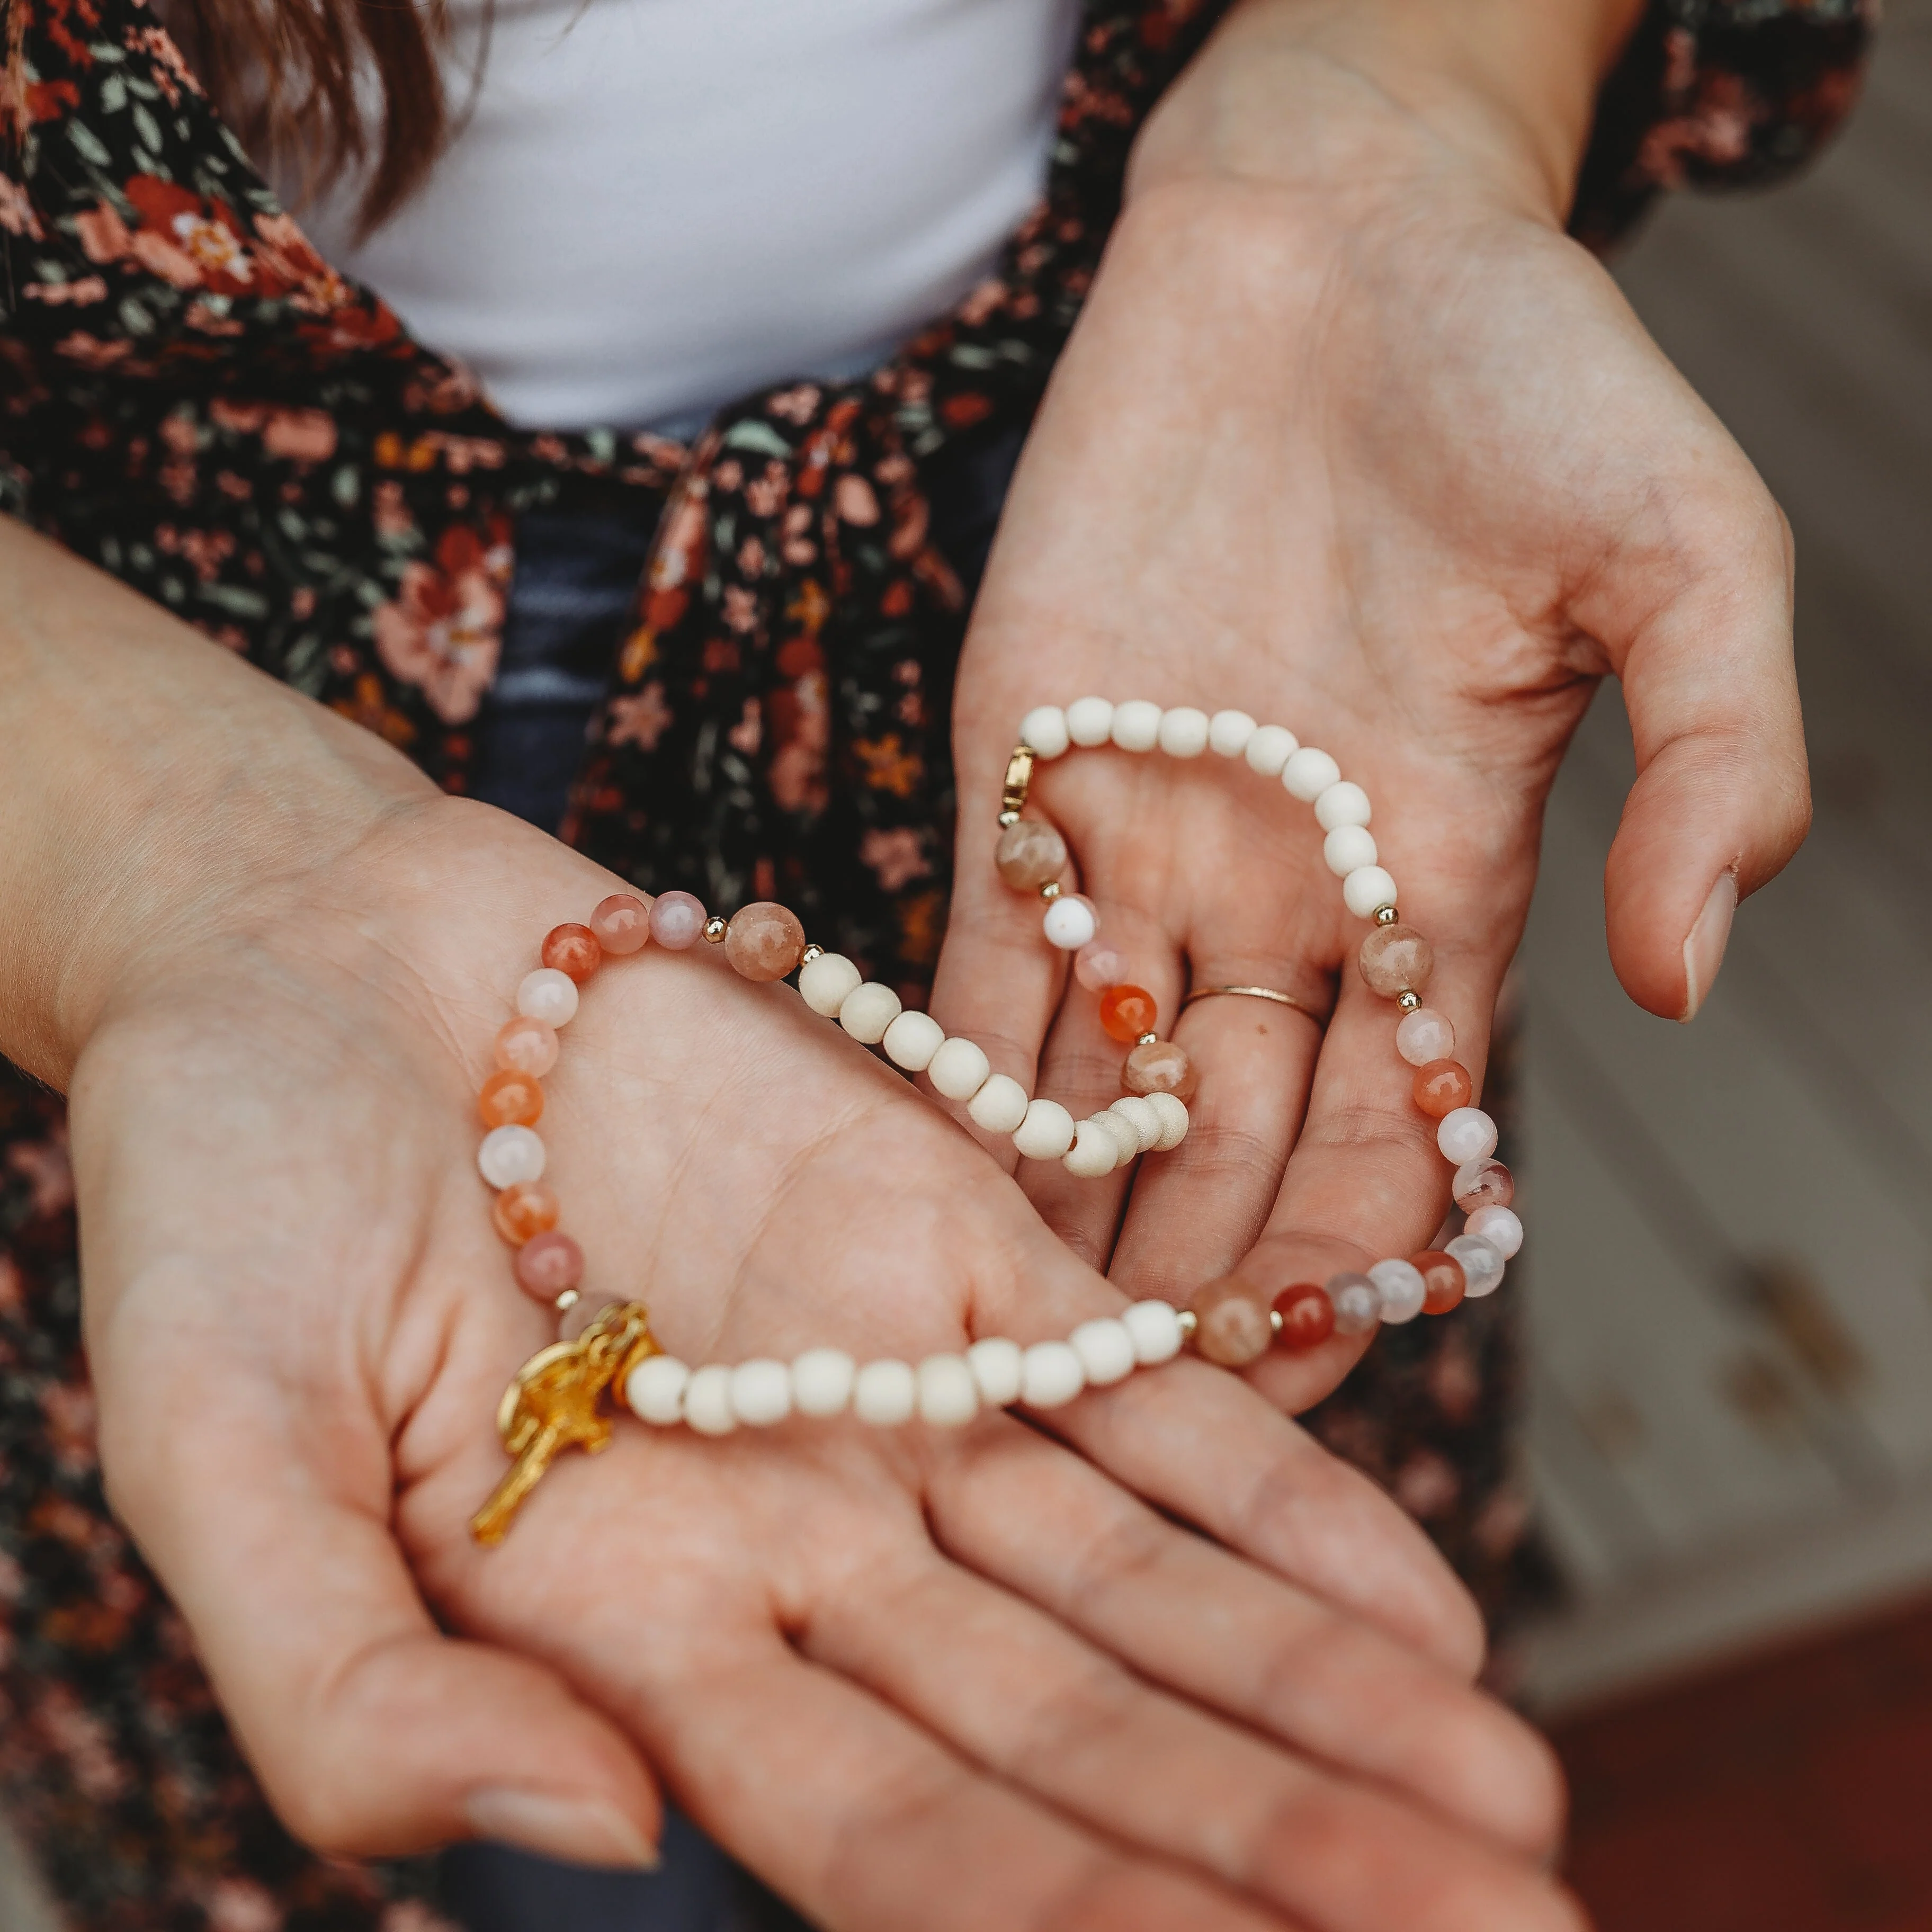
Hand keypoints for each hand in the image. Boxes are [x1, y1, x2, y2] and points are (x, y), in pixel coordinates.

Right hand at [68, 784, 1578, 1930]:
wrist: (318, 954)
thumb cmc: (221, 1198)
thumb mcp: (220, 1448)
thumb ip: (353, 1680)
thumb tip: (582, 1835)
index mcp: (630, 1640)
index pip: (892, 1842)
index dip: (1081, 1930)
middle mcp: (797, 1548)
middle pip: (1069, 1739)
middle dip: (1273, 1849)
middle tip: (1509, 1929)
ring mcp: (893, 1392)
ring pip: (1142, 1584)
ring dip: (1317, 1696)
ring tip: (1504, 1804)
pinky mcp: (951, 1240)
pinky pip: (1144, 1392)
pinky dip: (1280, 1494)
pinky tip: (1425, 1605)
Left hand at [933, 0, 1806, 1391]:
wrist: (1330, 235)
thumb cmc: (1527, 371)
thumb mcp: (1689, 551)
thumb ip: (1719, 758)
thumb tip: (1695, 973)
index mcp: (1443, 880)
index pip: (1393, 1128)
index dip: (1344, 1261)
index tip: (1285, 1385)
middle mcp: (1286, 890)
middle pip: (1230, 1143)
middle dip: (1182, 1277)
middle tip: (1117, 1416)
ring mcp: (1146, 835)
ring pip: (1097, 1081)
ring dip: (1054, 1205)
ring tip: (999, 1341)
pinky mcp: (1023, 764)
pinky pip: (982, 951)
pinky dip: (949, 1064)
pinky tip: (912, 1171)